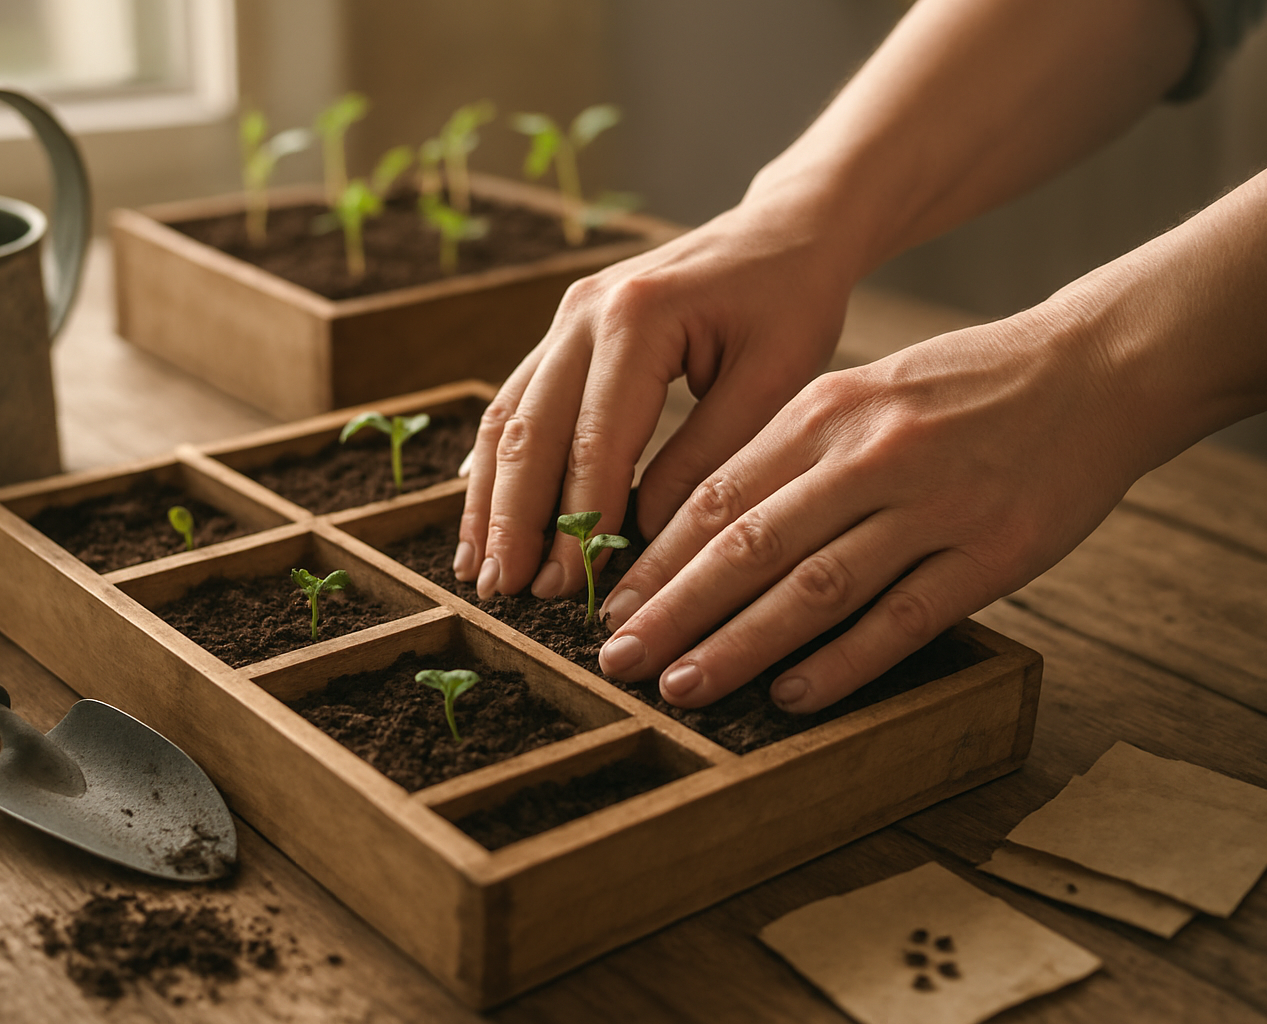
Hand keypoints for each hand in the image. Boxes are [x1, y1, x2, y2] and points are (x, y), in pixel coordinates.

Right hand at [454, 186, 856, 602]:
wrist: (782, 229)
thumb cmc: (791, 300)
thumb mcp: (774, 379)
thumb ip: (708, 455)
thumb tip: (642, 534)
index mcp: (638, 319)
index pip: (594, 442)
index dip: (576, 522)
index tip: (565, 589)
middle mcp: (584, 312)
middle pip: (530, 431)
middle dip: (512, 520)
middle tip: (500, 591)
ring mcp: (565, 317)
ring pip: (506, 417)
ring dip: (488, 497)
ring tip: (476, 566)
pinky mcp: (564, 330)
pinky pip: (515, 400)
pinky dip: (497, 461)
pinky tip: (481, 510)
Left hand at [596, 308, 1145, 713]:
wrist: (1092, 370)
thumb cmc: (958, 389)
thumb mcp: (860, 392)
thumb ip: (784, 454)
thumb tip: (693, 526)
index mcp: (826, 411)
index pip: (718, 495)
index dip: (655, 559)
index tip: (607, 606)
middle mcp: (870, 457)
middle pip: (750, 546)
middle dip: (673, 611)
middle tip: (616, 660)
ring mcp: (933, 508)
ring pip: (816, 588)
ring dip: (739, 644)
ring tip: (681, 686)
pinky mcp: (992, 555)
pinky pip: (903, 618)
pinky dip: (843, 663)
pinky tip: (791, 695)